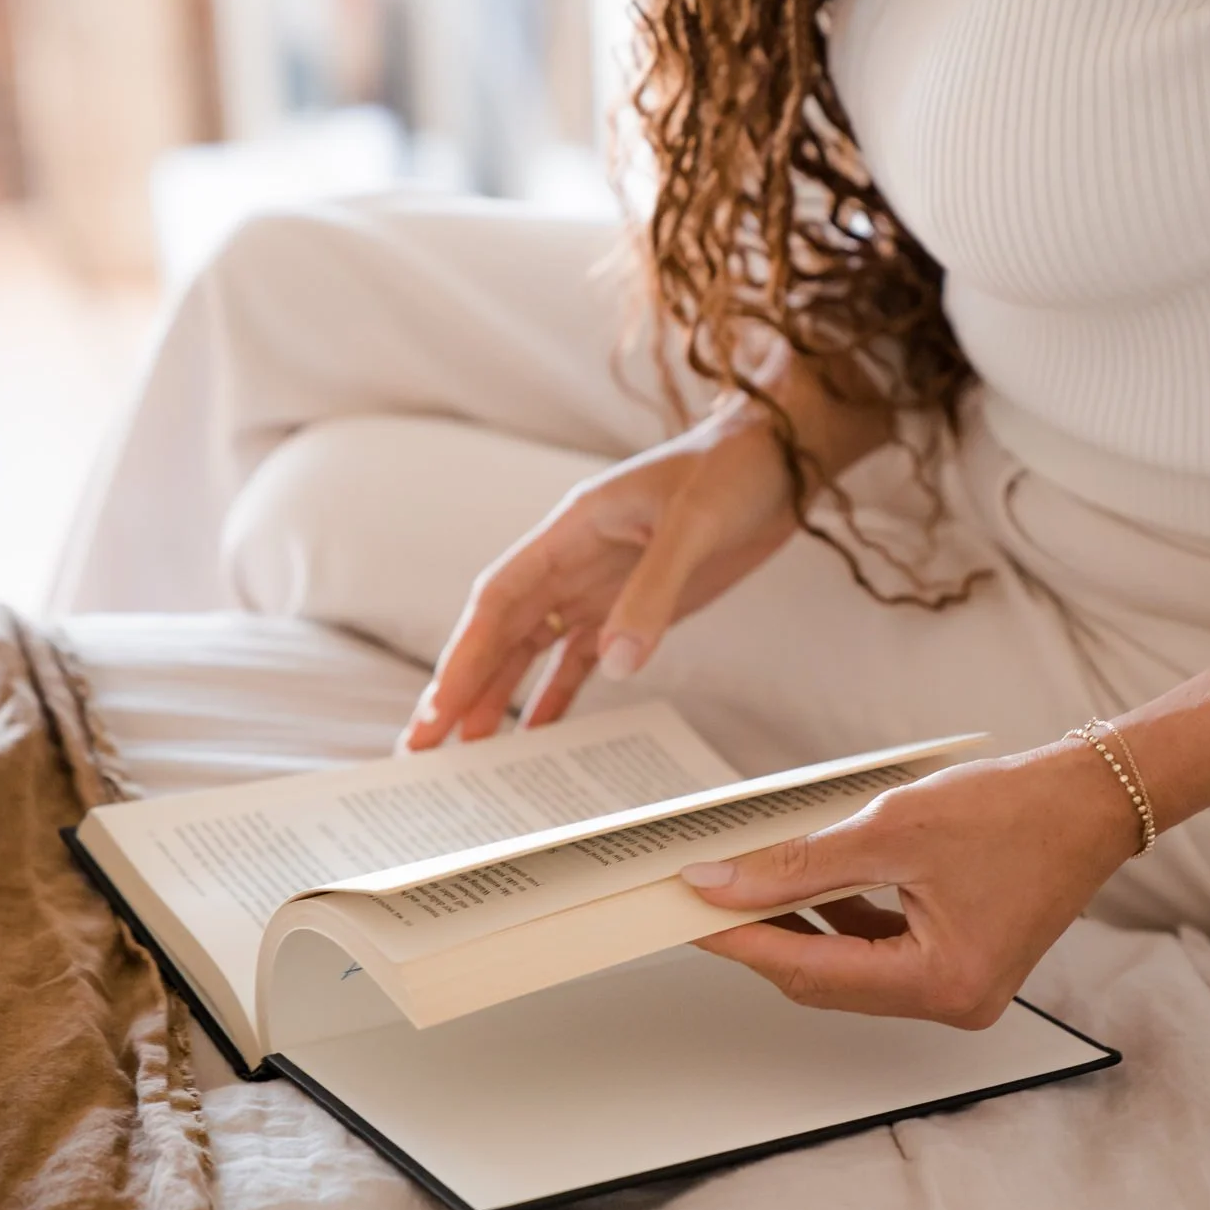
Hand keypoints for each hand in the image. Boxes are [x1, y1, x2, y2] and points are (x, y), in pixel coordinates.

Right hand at [404, 401, 799, 746]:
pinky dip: (556, 695)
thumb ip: (653, 593)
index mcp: (571, 529)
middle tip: (426, 745)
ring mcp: (602, 585)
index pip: (500, 599)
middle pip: (503, 631)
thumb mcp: (694, 527)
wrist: (782, 458)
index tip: (439, 706)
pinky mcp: (635, 606)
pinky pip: (581, 658)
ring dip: (500, 695)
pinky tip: (537, 734)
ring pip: (533, 648)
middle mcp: (574, 560)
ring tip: (469, 751)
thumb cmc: (733, 470)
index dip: (465, 654)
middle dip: (464, 685)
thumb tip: (615, 663)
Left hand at [681, 742, 1141, 1025]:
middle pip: (827, 980)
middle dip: (763, 937)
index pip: (811, 971)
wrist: (1094, 797)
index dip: (742, 941)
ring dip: (798, 927)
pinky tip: (806, 887)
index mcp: (943, 983)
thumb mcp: (894, 830)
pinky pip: (880, 953)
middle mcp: (954, 1002)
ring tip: (743, 886)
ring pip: (849, 968)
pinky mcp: (961, 963)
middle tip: (704, 899)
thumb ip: (801, 865)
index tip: (688, 916)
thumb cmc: (1018, 810)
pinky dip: (839, 921)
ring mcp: (959, 988)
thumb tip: (724, 885)